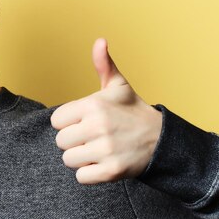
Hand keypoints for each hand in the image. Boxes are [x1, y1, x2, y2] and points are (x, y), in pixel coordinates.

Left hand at [50, 38, 162, 184]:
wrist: (162, 140)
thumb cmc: (132, 112)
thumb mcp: (118, 86)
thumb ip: (103, 64)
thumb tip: (100, 41)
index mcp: (94, 105)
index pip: (57, 121)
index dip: (68, 123)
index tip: (84, 122)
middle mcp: (98, 126)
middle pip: (60, 142)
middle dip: (74, 141)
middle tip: (92, 138)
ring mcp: (105, 150)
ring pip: (68, 160)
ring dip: (80, 158)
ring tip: (97, 150)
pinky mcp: (111, 171)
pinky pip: (81, 177)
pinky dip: (89, 174)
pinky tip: (102, 164)